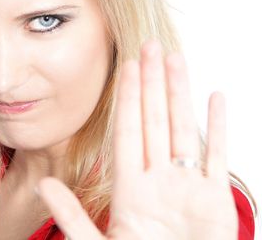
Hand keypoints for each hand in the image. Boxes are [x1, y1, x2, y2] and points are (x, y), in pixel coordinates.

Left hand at [37, 39, 237, 239]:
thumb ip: (71, 215)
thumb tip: (44, 187)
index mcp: (130, 189)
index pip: (126, 130)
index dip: (126, 98)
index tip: (124, 68)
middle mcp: (158, 180)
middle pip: (154, 120)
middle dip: (151, 82)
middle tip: (149, 46)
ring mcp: (187, 187)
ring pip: (183, 128)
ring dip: (180, 93)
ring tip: (175, 59)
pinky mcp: (215, 200)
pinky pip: (217, 156)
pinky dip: (217, 127)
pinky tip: (214, 98)